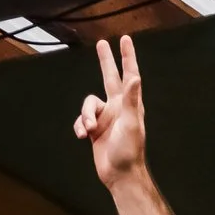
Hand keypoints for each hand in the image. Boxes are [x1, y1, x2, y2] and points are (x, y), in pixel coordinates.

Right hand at [72, 35, 147, 186]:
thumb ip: (131, 100)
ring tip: (89, 129)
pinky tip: (82, 135)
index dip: (127, 57)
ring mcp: (106, 118)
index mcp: (129, 104)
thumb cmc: (129, 150)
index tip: (125, 39)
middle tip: (102, 44)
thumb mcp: (131, 124)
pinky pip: (81, 120)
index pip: (129, 74)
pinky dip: (79, 125)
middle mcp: (117, 107)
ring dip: (85, 115)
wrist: (120, 174)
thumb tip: (135, 77)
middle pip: (109, 78)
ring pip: (88, 104)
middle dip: (106, 62)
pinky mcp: (95, 130)